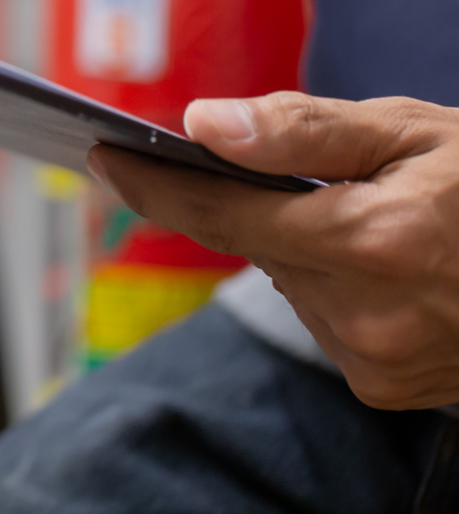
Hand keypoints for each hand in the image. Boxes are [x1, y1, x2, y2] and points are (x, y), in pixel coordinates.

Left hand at [90, 91, 458, 407]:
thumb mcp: (413, 132)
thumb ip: (301, 131)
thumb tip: (199, 125)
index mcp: (371, 240)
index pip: (220, 213)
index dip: (153, 184)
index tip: (101, 155)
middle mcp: (368, 313)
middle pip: (254, 247)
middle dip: (265, 206)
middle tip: (328, 179)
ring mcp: (378, 360)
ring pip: (288, 284)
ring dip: (307, 249)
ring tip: (382, 225)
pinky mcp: (387, 389)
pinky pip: (324, 321)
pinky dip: (338, 288)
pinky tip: (394, 268)